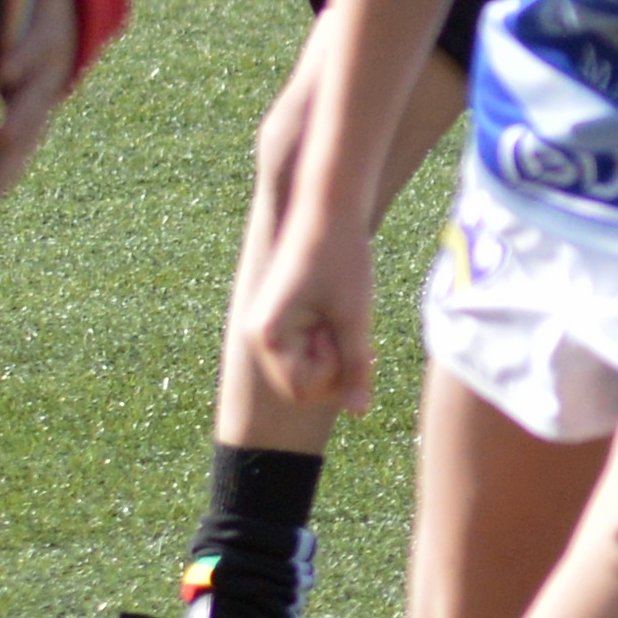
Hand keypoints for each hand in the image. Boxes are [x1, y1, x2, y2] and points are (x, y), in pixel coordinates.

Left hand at [0, 0, 83, 213]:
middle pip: (33, 114)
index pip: (39, 50)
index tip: (1, 69)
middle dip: (15, 136)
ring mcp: (29, 108)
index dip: (23, 59)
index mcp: (51, 46)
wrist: (71, 29)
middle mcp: (44, 85)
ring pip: (12, 146)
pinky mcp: (14, 121)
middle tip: (3, 147)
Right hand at [234, 207, 379, 415]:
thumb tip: (359, 412)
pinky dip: (330, 337)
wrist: (329, 204)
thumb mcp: (355, 316)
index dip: (335, 377)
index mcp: (268, 335)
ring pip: (309, 365)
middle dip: (335, 364)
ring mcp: (268, 325)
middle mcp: (258, 334)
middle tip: (352, 326)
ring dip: (335, 349)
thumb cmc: (342, 256)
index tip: (351, 339)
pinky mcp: (281, 315)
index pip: (303, 390)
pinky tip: (343, 312)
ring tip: (347, 314)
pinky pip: (308, 346)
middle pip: (303, 383)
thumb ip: (356, 366)